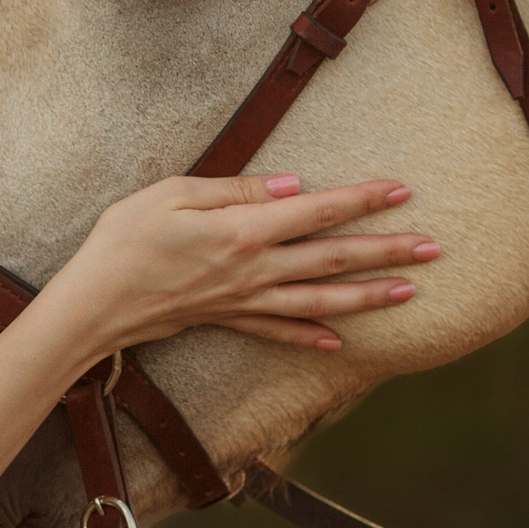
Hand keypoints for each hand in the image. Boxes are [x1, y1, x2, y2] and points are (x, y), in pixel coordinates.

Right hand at [42, 174, 439, 354]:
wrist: (93, 304)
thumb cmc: (123, 239)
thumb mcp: (173, 193)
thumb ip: (237, 188)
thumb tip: (292, 185)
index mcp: (243, 230)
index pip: (317, 210)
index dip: (363, 199)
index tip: (403, 189)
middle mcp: (253, 270)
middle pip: (332, 259)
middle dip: (386, 251)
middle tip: (435, 247)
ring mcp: (243, 301)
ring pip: (319, 300)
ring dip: (368, 296)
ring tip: (411, 292)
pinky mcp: (227, 320)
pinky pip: (279, 331)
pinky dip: (312, 337)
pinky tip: (341, 342)